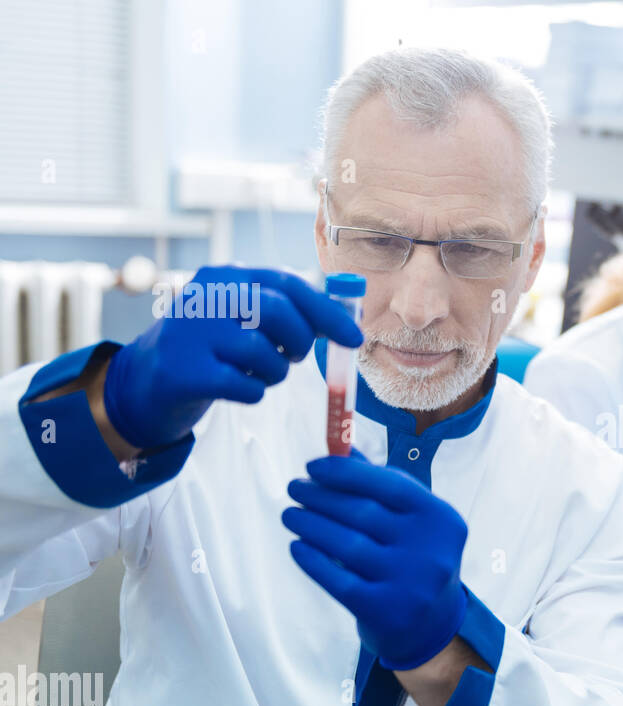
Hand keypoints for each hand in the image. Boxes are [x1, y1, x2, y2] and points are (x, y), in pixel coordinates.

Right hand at [103, 265, 362, 449]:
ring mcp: (190, 333)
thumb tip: (347, 323)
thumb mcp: (243, 318)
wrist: (147, 380)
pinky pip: (244, 387)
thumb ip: (288, 313)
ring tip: (257, 373)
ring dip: (274, 373)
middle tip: (294, 357)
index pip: (287, 284)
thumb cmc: (212, 348)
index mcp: (225, 276)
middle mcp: (205, 297)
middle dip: (300, 341)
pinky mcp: (183, 372)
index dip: (327, 312)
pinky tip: (238, 388)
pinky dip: (253, 393)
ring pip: (263, 354)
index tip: (355, 339)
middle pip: (278, 312)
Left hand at [282, 450, 468, 671]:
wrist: (431, 625)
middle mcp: (430, 550)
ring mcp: (409, 583)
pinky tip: (298, 546)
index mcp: (441, 519)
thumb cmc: (415, 558)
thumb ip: (381, 485)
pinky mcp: (385, 611)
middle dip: (320, 497)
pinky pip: (337, 580)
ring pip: (345, 545)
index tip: (312, 466)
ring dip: (309, 525)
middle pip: (362, 513)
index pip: (389, 484)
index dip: (346, 472)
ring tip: (290, 515)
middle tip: (294, 488)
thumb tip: (339, 451)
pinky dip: (312, 560)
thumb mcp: (412, 521)